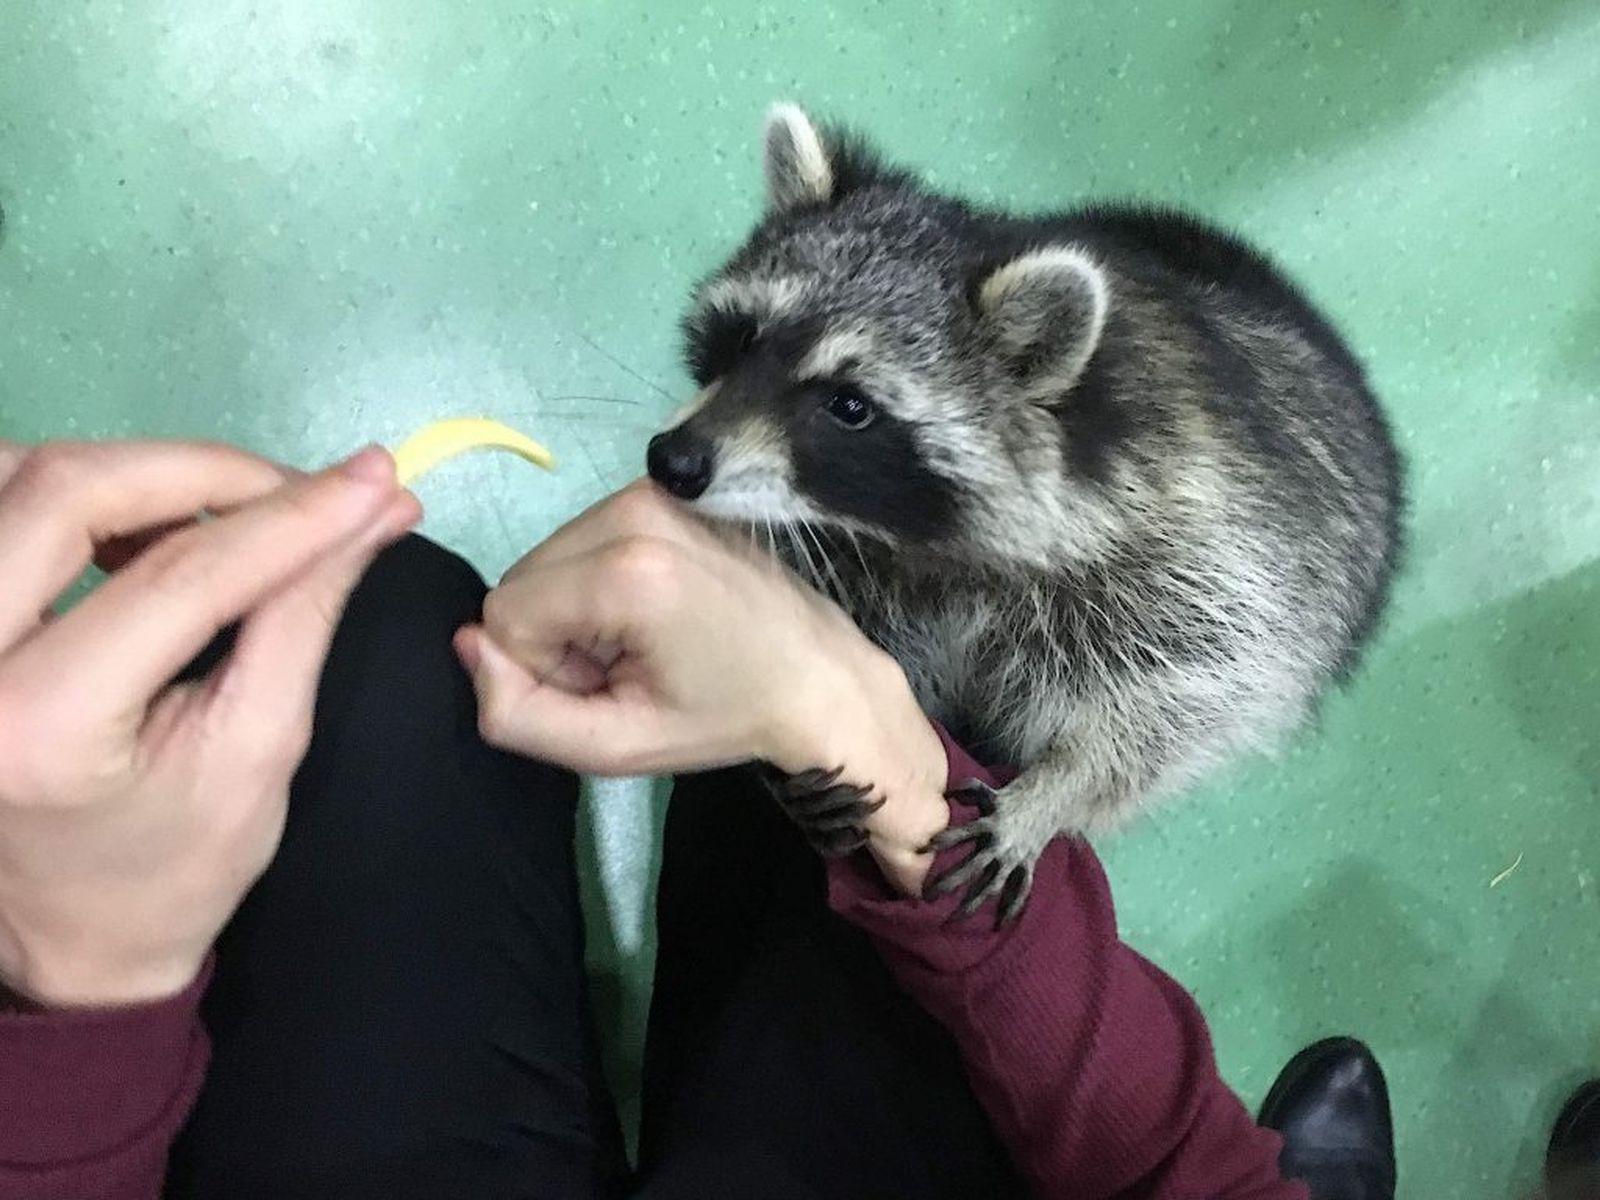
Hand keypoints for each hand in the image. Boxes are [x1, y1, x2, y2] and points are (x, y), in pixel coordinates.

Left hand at [0, 440, 417, 1006]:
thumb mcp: (260, 749)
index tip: (378, 479)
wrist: (64, 937)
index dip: (288, 518)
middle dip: (205, 471)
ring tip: (229, 514)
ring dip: (135, 473)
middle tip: (303, 489)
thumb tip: (375, 505)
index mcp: (36, 727)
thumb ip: (304, 615)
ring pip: (17, 474)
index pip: (177, 580)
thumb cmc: (175, 866)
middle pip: (67, 492)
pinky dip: (78, 488)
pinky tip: (144, 525)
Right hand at [456, 482, 949, 893]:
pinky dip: (597, 582)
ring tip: (644, 641)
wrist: (818, 676)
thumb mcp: (617, 746)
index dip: (542, 669)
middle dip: (554, 636)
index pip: (503, 616)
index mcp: (627, 570)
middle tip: (628, 667)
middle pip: (520, 580)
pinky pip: (580, 540)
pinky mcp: (661, 487)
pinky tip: (653, 611)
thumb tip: (468, 647)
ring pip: (545, 559)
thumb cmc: (725, 717)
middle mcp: (633, 510)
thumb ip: (519, 714)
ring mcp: (649, 489)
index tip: (609, 687)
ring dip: (574, 611)